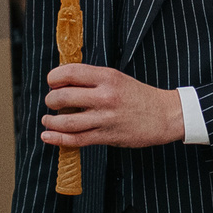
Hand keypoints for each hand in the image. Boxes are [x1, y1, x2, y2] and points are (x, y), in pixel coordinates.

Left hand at [41, 64, 186, 149]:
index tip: (52, 82)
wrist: (165, 115)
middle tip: (51, 102)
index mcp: (107, 77)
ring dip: (51, 121)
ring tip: (47, 120)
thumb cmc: (140, 96)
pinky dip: (58, 139)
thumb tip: (65, 82)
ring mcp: (105, 118)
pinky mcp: (107, 136)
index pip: (70, 73)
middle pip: (63, 97)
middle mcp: (105, 96)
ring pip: (66, 122)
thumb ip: (93, 79)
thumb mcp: (118, 78)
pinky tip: (48, 136)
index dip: (54, 78)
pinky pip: (76, 139)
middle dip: (51, 100)